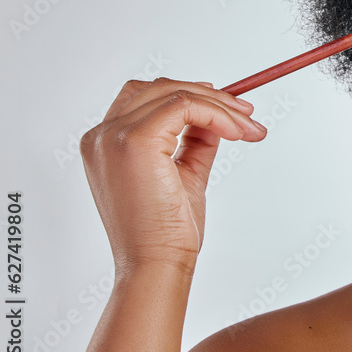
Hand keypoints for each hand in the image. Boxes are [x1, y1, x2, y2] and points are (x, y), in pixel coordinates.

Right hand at [79, 78, 266, 275]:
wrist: (157, 263)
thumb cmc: (167, 230)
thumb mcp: (185, 172)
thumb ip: (195, 141)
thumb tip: (217, 116)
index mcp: (105, 144)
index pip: (144, 98)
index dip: (188, 94)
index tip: (228, 107)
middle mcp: (102, 136)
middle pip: (159, 88)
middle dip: (210, 96)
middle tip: (247, 113)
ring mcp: (115, 136)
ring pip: (176, 94)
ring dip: (220, 105)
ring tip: (248, 127)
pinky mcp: (137, 140)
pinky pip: (185, 106)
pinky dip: (217, 113)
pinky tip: (236, 132)